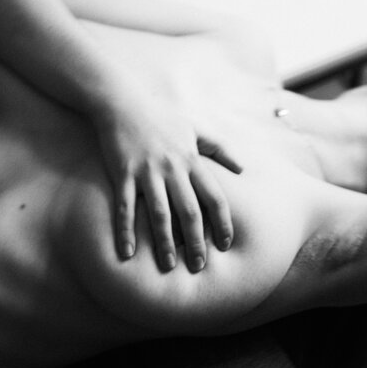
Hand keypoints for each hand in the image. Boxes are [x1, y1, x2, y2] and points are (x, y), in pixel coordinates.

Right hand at [94, 92, 242, 272]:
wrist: (123, 102)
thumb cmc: (162, 118)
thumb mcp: (196, 128)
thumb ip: (221, 149)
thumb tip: (243, 169)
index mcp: (192, 160)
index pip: (214, 197)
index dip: (223, 223)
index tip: (226, 244)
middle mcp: (172, 168)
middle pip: (189, 211)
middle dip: (196, 241)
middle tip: (199, 266)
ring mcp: (146, 172)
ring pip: (159, 213)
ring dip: (165, 242)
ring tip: (169, 265)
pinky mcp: (123, 173)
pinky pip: (125, 207)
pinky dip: (126, 231)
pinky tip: (127, 252)